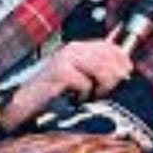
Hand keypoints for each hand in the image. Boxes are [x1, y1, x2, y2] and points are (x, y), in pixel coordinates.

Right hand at [2, 40, 132, 130]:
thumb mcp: (81, 81)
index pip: (113, 48)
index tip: (125, 78)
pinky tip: (74, 99)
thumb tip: (126, 73)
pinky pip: (85, 82)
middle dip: (114, 79)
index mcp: (81, 48)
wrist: (26, 104)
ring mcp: (66, 59)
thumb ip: (100, 73)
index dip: (123, 63)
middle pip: (111, 58)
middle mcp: (74, 49)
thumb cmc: (54, 95)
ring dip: (101, 87)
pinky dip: (83, 95)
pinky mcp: (60, 71)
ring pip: (102, 68)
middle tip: (104, 92)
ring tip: (90, 96)